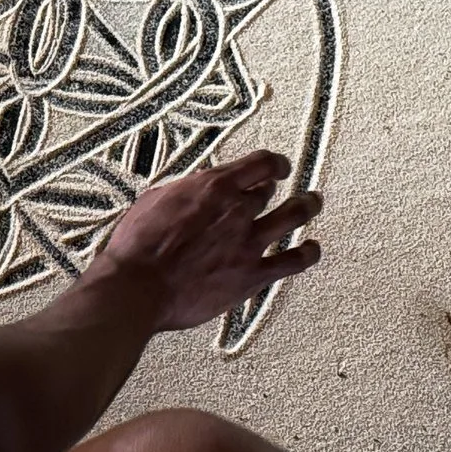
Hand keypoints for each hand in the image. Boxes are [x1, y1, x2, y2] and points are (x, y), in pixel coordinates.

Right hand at [89, 151, 323, 333]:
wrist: (138, 288)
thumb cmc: (137, 244)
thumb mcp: (156, 201)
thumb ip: (188, 191)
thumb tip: (202, 186)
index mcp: (214, 186)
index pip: (260, 163)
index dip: (273, 163)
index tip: (277, 166)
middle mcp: (238, 209)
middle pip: (268, 191)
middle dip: (271, 190)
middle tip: (273, 192)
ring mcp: (249, 243)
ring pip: (293, 216)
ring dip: (306, 206)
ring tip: (313, 202)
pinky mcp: (253, 275)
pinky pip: (293, 261)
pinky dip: (308, 253)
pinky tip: (313, 249)